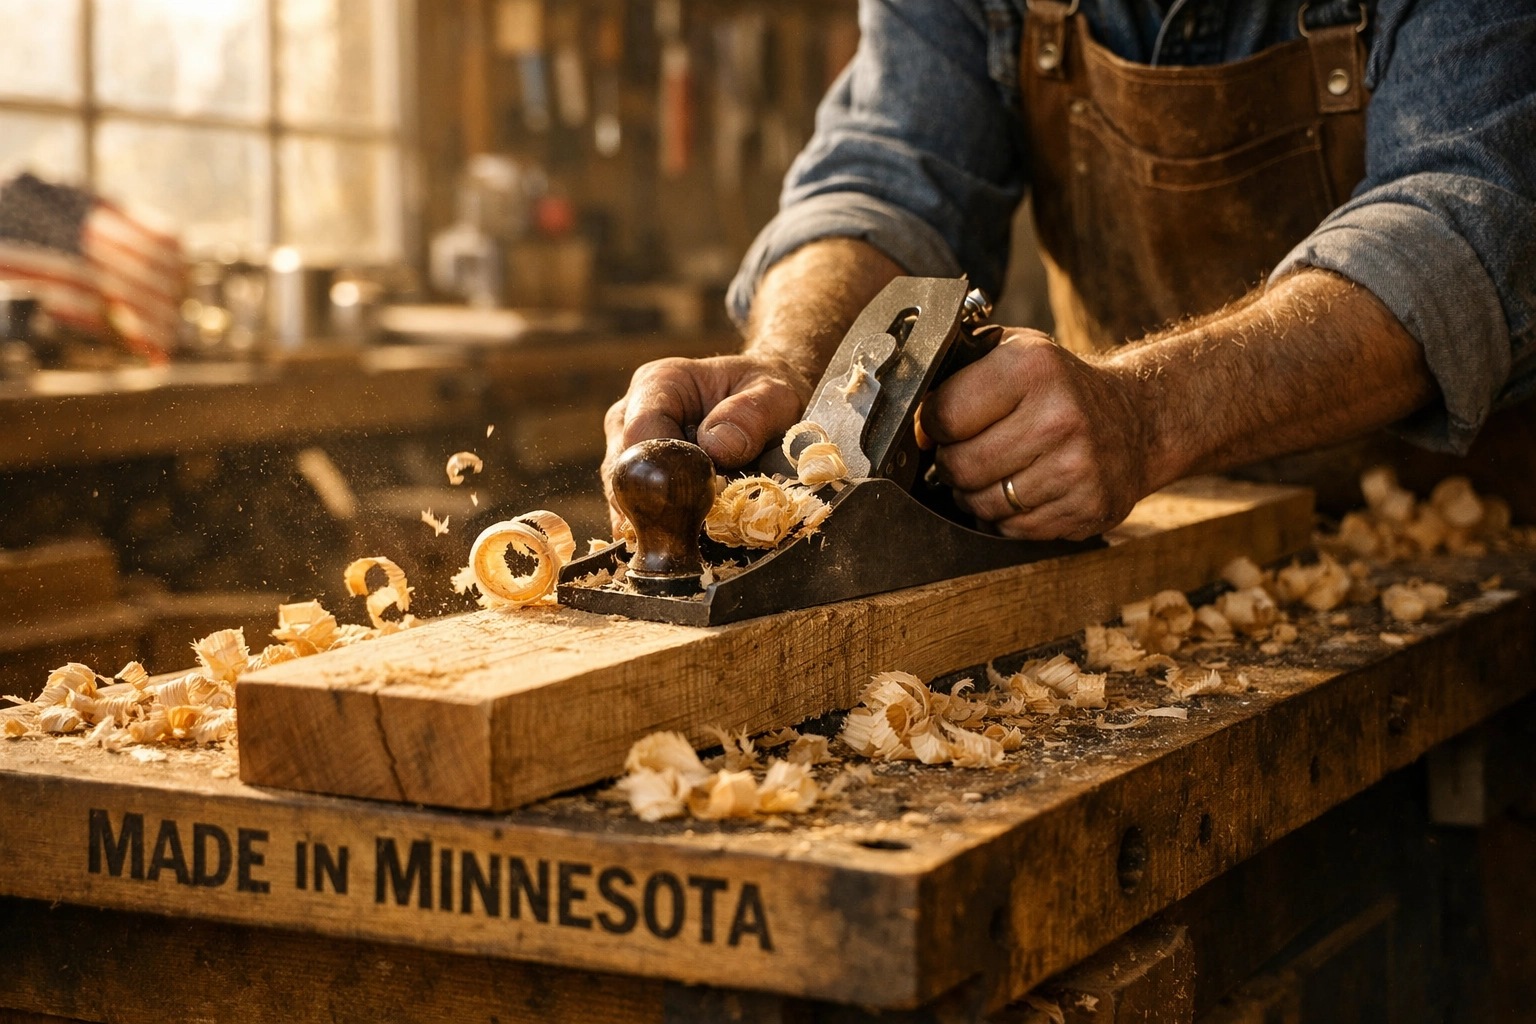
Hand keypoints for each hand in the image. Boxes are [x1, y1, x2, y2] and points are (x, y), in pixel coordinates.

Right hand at [602, 353, 810, 533]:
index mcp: (659, 383)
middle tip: (707, 519)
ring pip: (624, 499)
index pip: (641, 432)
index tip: (706, 492)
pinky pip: (634, 516)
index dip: (668, 469)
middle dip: (661, 502)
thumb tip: (716, 447)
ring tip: (705, 524)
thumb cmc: (766, 395)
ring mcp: (625, 452)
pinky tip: (691, 534)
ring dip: (662, 519)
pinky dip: (661, 530)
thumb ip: (751, 415)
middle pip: (623, 471)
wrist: (764, 406)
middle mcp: (630, 415)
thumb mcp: (775, 394)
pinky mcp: (634, 483)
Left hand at [919, 329, 1149, 540]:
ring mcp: (1078, 468)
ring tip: (995, 472)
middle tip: (964, 454)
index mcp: (1033, 368)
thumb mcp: (1015, 352)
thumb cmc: (1059, 386)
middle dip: (951, 466)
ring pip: (982, 505)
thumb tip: (909, 412)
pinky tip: (1024, 490)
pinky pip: (1013, 530)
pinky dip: (1007, 517)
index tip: (940, 427)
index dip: (932, 427)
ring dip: (976, 495)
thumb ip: (959, 371)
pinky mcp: (1087, 508)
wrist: (1137, 420)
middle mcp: (1060, 417)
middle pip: (960, 467)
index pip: (944, 416)